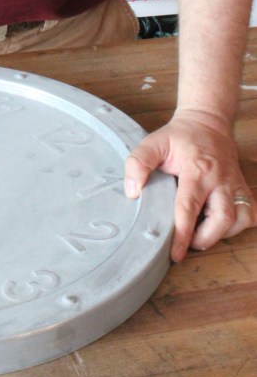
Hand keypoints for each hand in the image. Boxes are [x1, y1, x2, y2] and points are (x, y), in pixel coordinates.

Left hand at [124, 110, 256, 261]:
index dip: (182, 234)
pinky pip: (250, 214)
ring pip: (239, 220)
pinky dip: (238, 226)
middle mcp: (221, 179)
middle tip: (187, 242)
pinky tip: (220, 223)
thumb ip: (138, 163)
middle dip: (204, 239)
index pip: (189, 208)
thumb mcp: (153, 143)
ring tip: (201, 232)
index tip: (175, 254)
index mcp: (197, 169)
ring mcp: (236, 184)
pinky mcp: (244, 188)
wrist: (208, 122)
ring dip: (221, 234)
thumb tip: (132, 192)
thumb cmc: (180, 136)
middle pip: (222, 219)